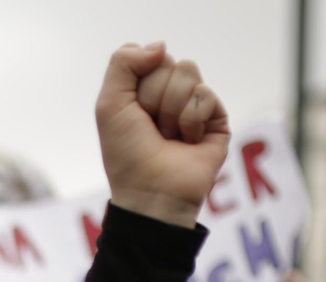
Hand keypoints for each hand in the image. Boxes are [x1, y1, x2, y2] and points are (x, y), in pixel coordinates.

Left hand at [95, 43, 229, 228]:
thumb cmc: (127, 154)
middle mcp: (169, 95)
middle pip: (169, 63)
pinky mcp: (216, 119)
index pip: (149, 57)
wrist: (152, 191)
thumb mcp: (109, 104)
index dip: (138, 83)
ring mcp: (193, 106)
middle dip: (154, 97)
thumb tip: (160, 46)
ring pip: (189, 73)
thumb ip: (123, 62)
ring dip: (172, 110)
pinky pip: (206, 95)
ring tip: (169, 137)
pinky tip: (188, 141)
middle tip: (152, 129)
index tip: (133, 113)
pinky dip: (191, 120)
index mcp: (143, 90)